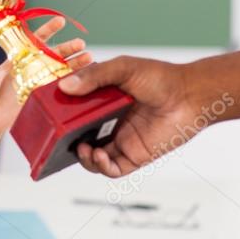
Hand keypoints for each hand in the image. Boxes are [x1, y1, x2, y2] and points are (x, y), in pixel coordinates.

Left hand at [0, 17, 91, 133]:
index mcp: (18, 58)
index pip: (34, 40)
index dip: (47, 30)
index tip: (60, 22)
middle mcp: (30, 67)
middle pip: (52, 53)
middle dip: (66, 47)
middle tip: (80, 43)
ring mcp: (38, 81)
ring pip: (59, 69)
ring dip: (74, 63)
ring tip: (88, 58)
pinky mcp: (42, 96)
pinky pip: (60, 86)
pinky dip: (73, 81)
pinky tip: (85, 77)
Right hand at [59, 56, 200, 177]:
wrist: (191, 95)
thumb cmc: (160, 78)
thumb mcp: (122, 69)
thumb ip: (94, 76)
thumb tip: (64, 87)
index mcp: (103, 102)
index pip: (74, 112)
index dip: (61, 117)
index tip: (48, 116)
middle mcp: (109, 123)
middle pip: (78, 137)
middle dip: (66, 142)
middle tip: (58, 139)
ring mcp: (121, 140)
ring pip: (92, 157)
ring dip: (82, 158)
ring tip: (83, 149)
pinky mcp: (134, 156)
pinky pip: (111, 169)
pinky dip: (100, 167)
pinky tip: (99, 156)